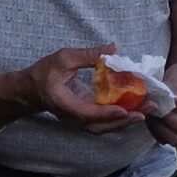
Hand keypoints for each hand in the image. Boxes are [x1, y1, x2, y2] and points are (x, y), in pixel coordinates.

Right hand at [18, 43, 142, 134]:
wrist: (30, 90)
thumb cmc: (44, 73)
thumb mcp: (63, 58)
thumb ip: (88, 55)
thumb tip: (113, 48)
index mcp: (65, 103)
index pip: (87, 113)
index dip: (106, 113)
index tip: (124, 109)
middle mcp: (72, 117)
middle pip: (100, 126)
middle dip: (124, 120)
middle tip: (146, 110)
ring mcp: (78, 120)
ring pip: (104, 127)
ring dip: (125, 121)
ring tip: (145, 110)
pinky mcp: (83, 118)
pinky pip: (103, 123)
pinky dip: (119, 119)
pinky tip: (133, 109)